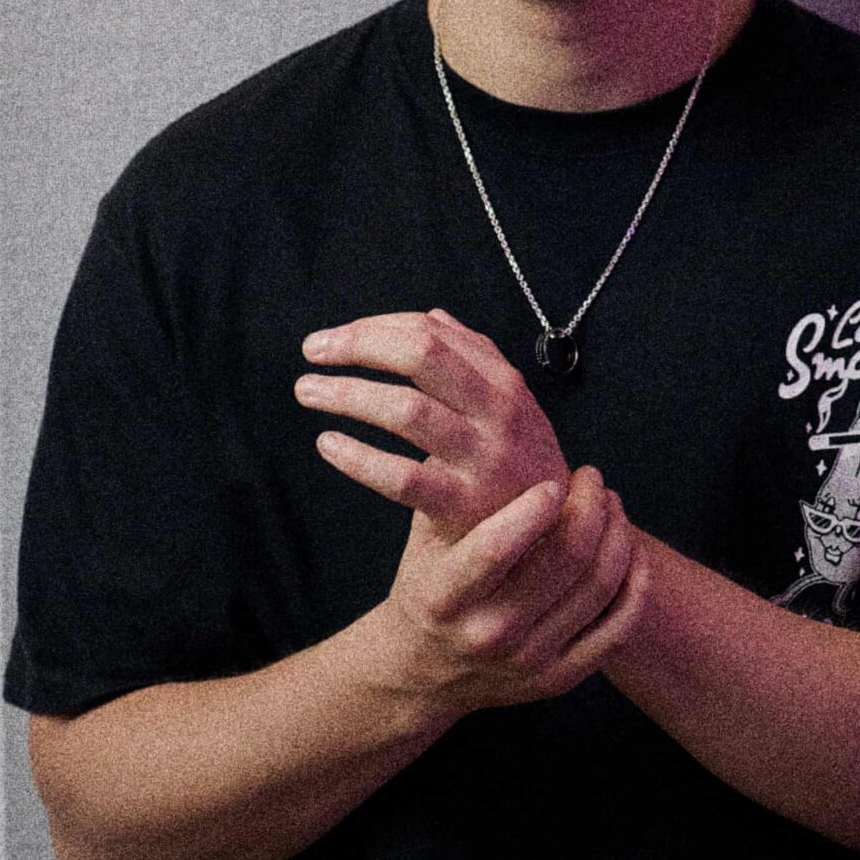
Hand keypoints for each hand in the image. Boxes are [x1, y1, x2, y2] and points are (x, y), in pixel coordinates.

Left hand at [298, 309, 567, 539]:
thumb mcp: (510, 407)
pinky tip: (327, 445)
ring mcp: (484, 459)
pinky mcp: (466, 507)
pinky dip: (358, 457)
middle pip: (422, 355)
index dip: (373, 328)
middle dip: (360, 346)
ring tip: (308, 391)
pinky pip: (402, 478)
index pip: (430, 332)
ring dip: (349, 395)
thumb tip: (433, 316)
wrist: (551, 544)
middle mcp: (498, 413)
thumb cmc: (516, 466)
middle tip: (312, 352)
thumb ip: (474, 360)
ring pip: (408, 411)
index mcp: (503, 381)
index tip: (331, 339)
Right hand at [360, 467, 649, 718]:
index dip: (534, 509)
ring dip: (616, 532)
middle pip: (566, 560)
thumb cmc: (425, 588)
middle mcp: (488, 634)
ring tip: (609, 503)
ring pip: (600, 586)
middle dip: (590, 505)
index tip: (553, 480)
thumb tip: (482, 420)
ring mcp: (528, 661)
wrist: (421, 672)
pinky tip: (629, 548)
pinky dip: (635, 581)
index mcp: (444, 597)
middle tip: (591, 477)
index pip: (495, 549)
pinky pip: (619, 626)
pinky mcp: (558, 679)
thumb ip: (448, 488)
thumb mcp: (421, 540)